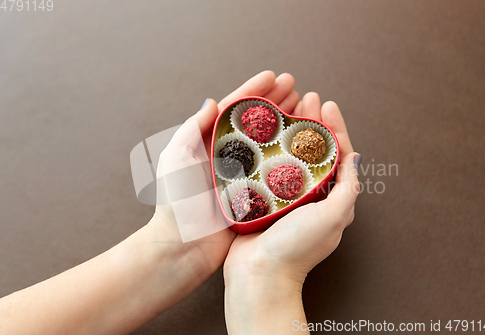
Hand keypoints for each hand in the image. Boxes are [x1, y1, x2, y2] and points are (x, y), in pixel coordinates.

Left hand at [149, 70, 300, 280]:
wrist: (183, 245)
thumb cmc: (175, 202)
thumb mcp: (175, 158)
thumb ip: (192, 128)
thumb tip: (213, 101)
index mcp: (208, 143)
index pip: (235, 110)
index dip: (254, 91)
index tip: (273, 76)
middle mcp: (228, 156)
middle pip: (257, 122)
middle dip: (276, 102)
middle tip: (296, 88)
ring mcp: (244, 175)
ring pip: (270, 143)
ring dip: (286, 124)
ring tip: (304, 109)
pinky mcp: (256, 195)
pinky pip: (276, 171)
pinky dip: (290, 156)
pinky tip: (303, 146)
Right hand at [224, 93, 360, 333]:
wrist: (257, 276)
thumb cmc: (296, 248)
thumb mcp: (332, 217)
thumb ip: (348, 188)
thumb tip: (356, 157)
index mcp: (332, 200)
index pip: (339, 156)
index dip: (336, 129)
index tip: (327, 105)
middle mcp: (311, 197)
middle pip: (315, 152)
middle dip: (313, 124)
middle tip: (307, 98)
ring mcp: (287, 198)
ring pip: (292, 156)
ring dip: (291, 132)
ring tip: (287, 108)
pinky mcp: (265, 200)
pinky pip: (270, 169)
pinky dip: (270, 149)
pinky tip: (264, 133)